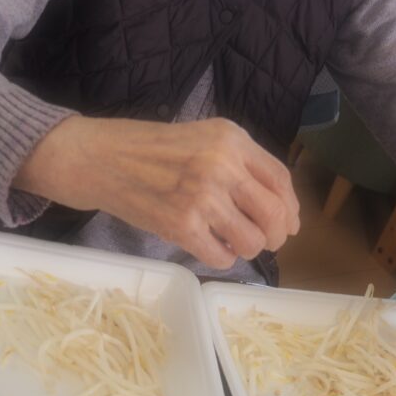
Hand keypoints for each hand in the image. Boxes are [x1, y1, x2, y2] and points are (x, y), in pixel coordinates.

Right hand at [14, 116, 300, 269]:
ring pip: (252, 241)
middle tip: (265, 240)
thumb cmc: (156, 148)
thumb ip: (244, 162)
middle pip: (274, 214)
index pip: (281, 180)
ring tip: (232, 241)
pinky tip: (211, 247)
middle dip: (276, 235)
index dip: (291, 208)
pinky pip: (222, 257)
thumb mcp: (207, 137)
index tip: (289, 224)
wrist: (103, 158)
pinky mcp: (180, 226)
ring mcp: (202, 197)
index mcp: (232, 139)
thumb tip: (282, 209)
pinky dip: (223, 258)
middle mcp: (222, 165)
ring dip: (247, 248)